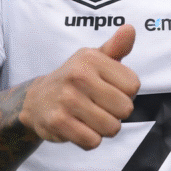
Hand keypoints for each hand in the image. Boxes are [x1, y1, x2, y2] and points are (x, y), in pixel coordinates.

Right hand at [19, 25, 140, 149]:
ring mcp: (67, 99)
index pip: (133, 85)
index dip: (126, 92)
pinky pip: (92, 141)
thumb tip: (130, 29)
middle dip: (117, 113)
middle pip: (125, 108)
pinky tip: (79, 128)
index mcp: (91, 58)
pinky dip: (90, 140)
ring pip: (111, 127)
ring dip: (105, 128)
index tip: (110, 88)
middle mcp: (78, 76)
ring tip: (91, 117)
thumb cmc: (77, 78)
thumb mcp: (95, 59)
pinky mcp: (57, 122)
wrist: (37, 100)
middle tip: (100, 105)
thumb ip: (117, 46)